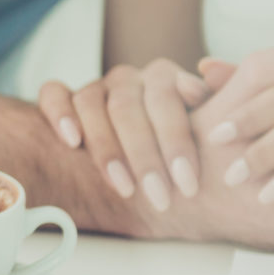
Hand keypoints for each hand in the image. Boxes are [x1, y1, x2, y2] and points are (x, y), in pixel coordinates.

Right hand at [38, 59, 213, 211]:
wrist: (155, 155)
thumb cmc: (185, 145)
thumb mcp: (210, 125)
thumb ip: (220, 98)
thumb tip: (206, 76)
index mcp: (164, 78)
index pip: (166, 98)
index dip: (177, 140)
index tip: (188, 183)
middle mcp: (128, 78)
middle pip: (128, 107)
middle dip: (146, 157)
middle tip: (161, 198)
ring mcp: (94, 87)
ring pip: (90, 102)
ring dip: (105, 147)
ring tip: (124, 187)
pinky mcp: (62, 97)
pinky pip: (53, 93)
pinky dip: (60, 113)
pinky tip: (72, 142)